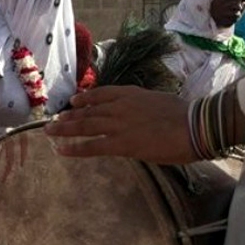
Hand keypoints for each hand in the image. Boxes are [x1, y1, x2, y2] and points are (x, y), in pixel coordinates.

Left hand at [44, 85, 197, 163]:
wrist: (196, 125)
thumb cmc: (186, 116)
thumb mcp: (159, 102)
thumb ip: (142, 107)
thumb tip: (137, 116)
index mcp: (130, 94)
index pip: (101, 94)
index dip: (84, 99)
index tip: (73, 102)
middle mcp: (119, 106)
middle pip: (87, 110)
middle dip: (68, 115)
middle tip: (53, 120)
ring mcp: (118, 124)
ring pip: (84, 126)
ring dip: (64, 129)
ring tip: (49, 132)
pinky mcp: (121, 144)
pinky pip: (92, 146)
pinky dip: (74, 148)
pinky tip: (61, 150)